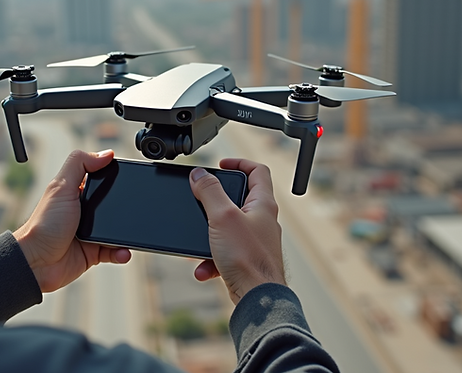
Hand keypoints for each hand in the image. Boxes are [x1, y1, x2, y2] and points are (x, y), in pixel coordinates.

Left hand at [13, 149, 130, 292]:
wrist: (37, 262)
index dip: (114, 178)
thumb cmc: (44, 224)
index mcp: (76, 192)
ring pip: (117, 229)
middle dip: (126, 208)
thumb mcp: (61, 187)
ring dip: (126, 233)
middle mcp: (84, 211)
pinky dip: (121, 252)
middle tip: (135, 209)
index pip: (101, 179)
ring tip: (131, 234)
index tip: (129, 178)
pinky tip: (123, 252)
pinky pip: (114, 251)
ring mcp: (90, 232)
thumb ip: (80, 164)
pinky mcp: (93, 252)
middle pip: (114, 205)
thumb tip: (106, 153)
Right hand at [189, 159, 285, 303]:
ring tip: (198, 241)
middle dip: (215, 201)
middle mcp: (262, 221)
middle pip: (239, 198)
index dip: (239, 162)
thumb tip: (200, 174)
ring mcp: (255, 241)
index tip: (221, 165)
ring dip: (209, 234)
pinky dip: (210, 259)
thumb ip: (210, 192)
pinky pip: (223, 253)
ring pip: (227, 229)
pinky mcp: (246, 260)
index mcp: (263, 204)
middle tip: (201, 200)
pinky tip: (202, 268)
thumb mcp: (223, 217)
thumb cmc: (248, 258)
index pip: (258, 171)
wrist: (256, 298)